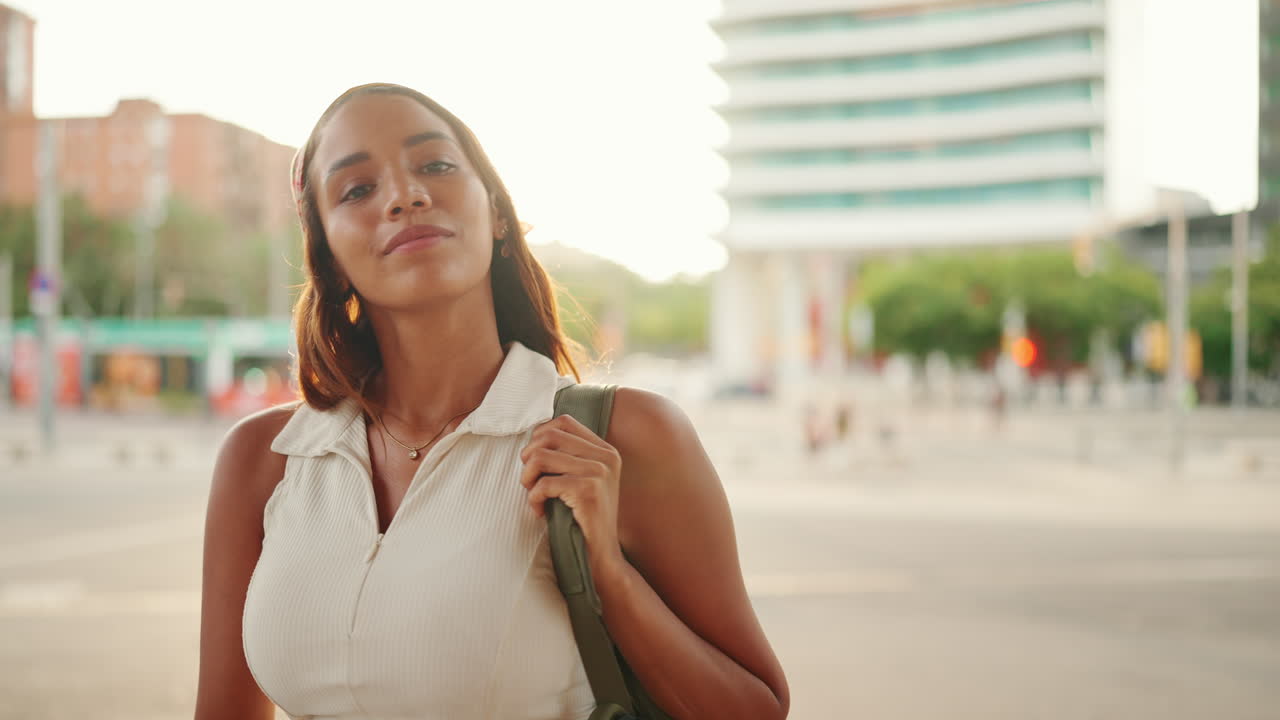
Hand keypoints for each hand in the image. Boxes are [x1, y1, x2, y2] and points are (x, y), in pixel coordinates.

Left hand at [519, 414, 624, 568]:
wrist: (600, 556)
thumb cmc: (582, 519)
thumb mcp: (582, 479)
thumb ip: (568, 456)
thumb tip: (535, 435)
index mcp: (606, 450)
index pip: (564, 422)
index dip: (540, 437)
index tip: (535, 461)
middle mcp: (606, 457)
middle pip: (549, 436)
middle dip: (529, 457)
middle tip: (529, 480)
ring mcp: (599, 472)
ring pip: (541, 457)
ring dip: (527, 477)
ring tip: (533, 495)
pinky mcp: (588, 491)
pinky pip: (543, 484)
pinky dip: (533, 498)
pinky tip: (539, 511)